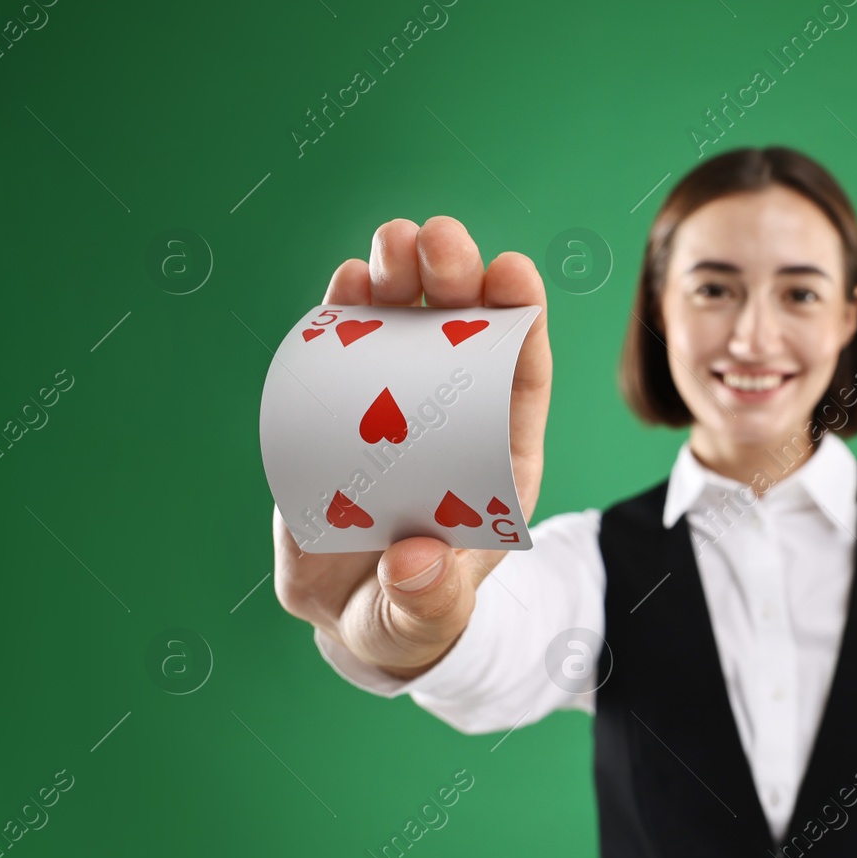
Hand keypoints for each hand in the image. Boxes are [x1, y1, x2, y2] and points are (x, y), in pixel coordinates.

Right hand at [272, 217, 551, 676]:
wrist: (357, 617)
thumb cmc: (413, 613)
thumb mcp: (426, 619)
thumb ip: (428, 599)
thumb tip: (414, 563)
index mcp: (495, 459)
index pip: (518, 379)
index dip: (519, 321)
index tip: (512, 270)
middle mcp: (450, 419)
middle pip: (462, 337)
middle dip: (457, 281)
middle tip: (443, 238)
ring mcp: (393, 407)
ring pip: (404, 330)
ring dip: (400, 280)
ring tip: (394, 239)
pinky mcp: (337, 410)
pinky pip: (344, 353)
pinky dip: (345, 314)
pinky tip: (346, 280)